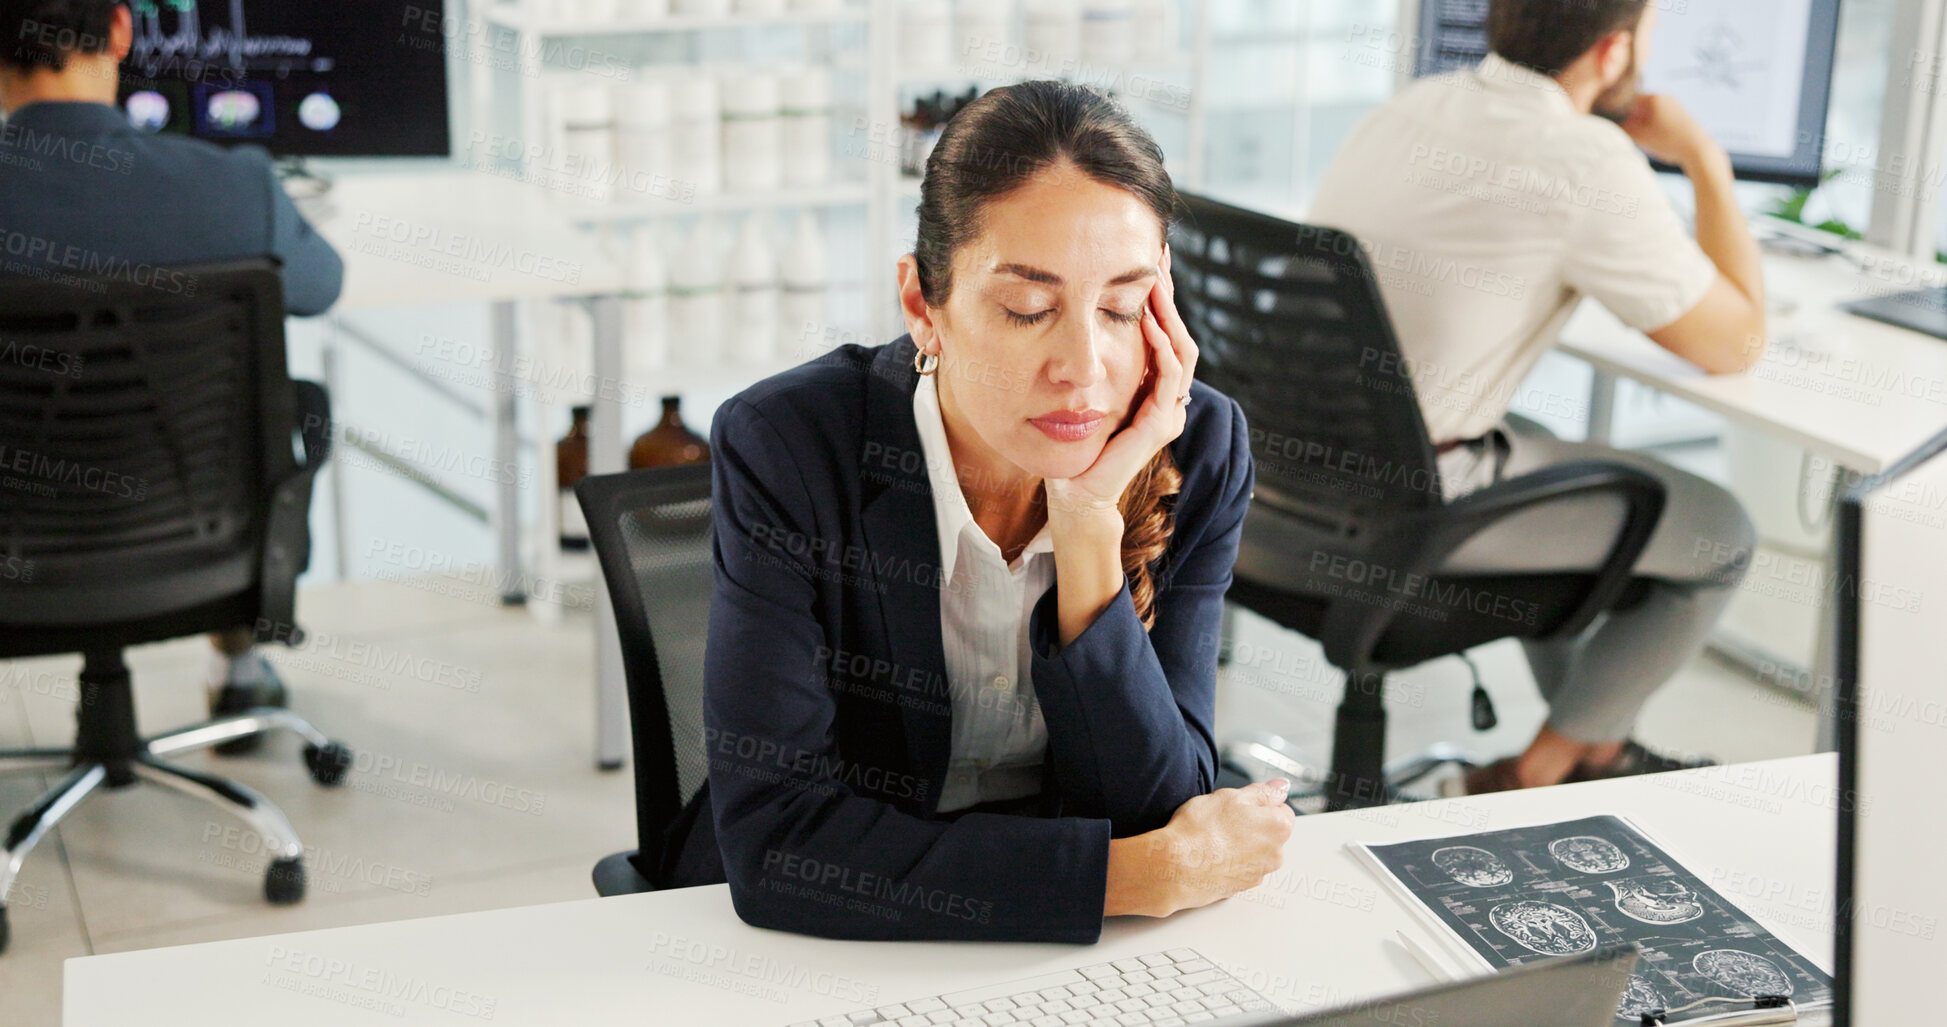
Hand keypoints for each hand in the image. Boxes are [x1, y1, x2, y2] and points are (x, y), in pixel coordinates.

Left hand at [1044, 244, 1198, 520]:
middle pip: (1179, 333)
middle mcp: (1168, 398)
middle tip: (1160, 254)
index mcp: (1153, 388)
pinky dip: (1161, 346)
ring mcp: (1168, 412)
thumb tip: (1080, 315)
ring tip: (1156, 280)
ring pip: (1181, 349)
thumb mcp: (1086, 391)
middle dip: (1169, 293)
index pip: (1166, 332)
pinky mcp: (1159, 426)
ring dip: (1169, 313)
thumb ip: (1095, 362)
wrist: (1075, 491)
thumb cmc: (1076, 444)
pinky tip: (1148, 321)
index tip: (1151, 257)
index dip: (1161, 296)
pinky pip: (1168, 377)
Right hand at [1105, 779, 1295, 916]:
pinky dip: (1227, 862)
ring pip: (1252, 852)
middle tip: (1222, 819)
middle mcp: (1274, 854)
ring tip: (1211, 838)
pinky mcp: (1239, 888)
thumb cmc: (1199, 830)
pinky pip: (1238, 869)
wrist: (1174, 867)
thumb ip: (1262, 792)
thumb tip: (1280, 787)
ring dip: (1239, 845)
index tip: (1239, 804)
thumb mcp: (1231, 796)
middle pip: (1267, 833)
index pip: (1281, 809)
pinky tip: (1207, 855)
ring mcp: (1257, 874)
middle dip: (1251, 825)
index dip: (1258, 804)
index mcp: (1278, 827)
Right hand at [1619, 94, 1723, 172]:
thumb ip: (1621, 127)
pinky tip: (1653, 137)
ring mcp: (1674, 105)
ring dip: (1641, 122)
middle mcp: (1664, 97)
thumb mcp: (1638, 136)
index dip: (1616, 110)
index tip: (1610, 121)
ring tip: (1639, 137)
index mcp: (1653, 97)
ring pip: (1648, 111)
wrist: (1698, 150)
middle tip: (1623, 131)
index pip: (1626, 98)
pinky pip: (1659, 116)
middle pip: (1637, 104)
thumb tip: (1609, 122)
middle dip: (1629, 117)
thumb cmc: (1667, 142)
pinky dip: (1652, 125)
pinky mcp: (1680, 115)